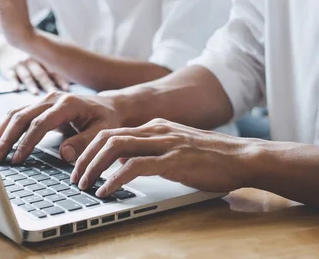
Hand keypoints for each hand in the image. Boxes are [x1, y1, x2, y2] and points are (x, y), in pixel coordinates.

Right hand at [0, 42, 69, 94]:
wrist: (5, 46)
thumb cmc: (30, 55)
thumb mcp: (41, 55)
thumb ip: (53, 65)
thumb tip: (74, 76)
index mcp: (42, 59)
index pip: (53, 70)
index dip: (61, 79)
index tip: (67, 89)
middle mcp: (32, 61)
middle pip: (41, 74)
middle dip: (48, 84)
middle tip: (54, 93)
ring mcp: (19, 65)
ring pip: (26, 75)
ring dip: (31, 85)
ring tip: (35, 93)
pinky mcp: (7, 69)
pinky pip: (10, 76)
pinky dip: (13, 82)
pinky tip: (15, 89)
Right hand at [0, 92, 122, 163]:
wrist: (108, 106)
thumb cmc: (106, 120)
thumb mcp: (103, 131)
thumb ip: (85, 142)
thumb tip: (64, 154)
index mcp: (68, 103)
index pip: (41, 123)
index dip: (27, 141)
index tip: (18, 159)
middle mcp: (52, 98)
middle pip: (22, 116)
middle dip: (7, 138)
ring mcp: (44, 100)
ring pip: (15, 114)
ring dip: (1, 133)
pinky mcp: (39, 106)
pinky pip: (18, 115)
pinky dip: (5, 128)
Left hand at [71, 119, 253, 197]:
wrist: (243, 156)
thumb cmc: (213, 157)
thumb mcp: (177, 147)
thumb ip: (152, 150)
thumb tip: (126, 161)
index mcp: (156, 127)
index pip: (113, 132)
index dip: (91, 149)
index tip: (81, 166)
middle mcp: (156, 130)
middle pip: (107, 137)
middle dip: (85, 158)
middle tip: (76, 178)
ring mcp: (164, 143)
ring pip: (115, 147)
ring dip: (94, 167)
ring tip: (85, 185)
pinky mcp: (172, 160)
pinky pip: (134, 167)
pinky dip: (115, 179)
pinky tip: (106, 191)